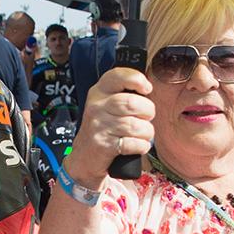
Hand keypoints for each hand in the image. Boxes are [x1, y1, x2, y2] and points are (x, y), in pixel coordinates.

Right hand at [66, 66, 153, 184]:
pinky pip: (133, 144)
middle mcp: (97, 107)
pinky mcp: (103, 145)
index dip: (137, 80)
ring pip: (136, 125)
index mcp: (99, 92)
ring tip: (142, 134)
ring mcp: (99, 126)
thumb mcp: (107, 105)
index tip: (147, 89)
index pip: (118, 76)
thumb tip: (149, 90)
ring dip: (147, 132)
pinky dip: (141, 146)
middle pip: (132, 103)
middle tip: (146, 118)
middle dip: (148, 111)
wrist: (84, 157)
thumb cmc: (103, 128)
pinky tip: (137, 146)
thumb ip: (124, 94)